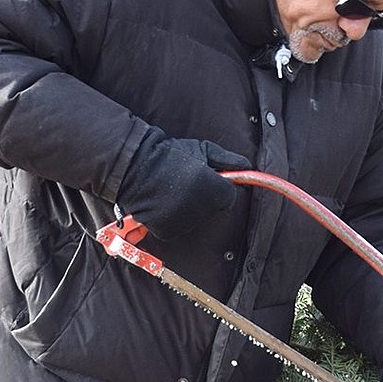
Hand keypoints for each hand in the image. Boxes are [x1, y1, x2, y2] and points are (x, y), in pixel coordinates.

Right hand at [117, 127, 250, 240]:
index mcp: (213, 189)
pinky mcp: (169, 232)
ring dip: (190, 209)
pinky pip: (179, 227)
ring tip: (173, 191)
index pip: (230, 196)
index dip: (219, 185)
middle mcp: (201, 210)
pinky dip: (174, 218)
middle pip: (214, 209)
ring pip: (197, 219)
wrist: (135, 165)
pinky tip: (165, 203)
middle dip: (206, 198)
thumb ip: (229, 160)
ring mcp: (184, 223)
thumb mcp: (203, 149)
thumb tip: (248, 166)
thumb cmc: (170, 155)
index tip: (207, 177)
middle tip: (187, 182)